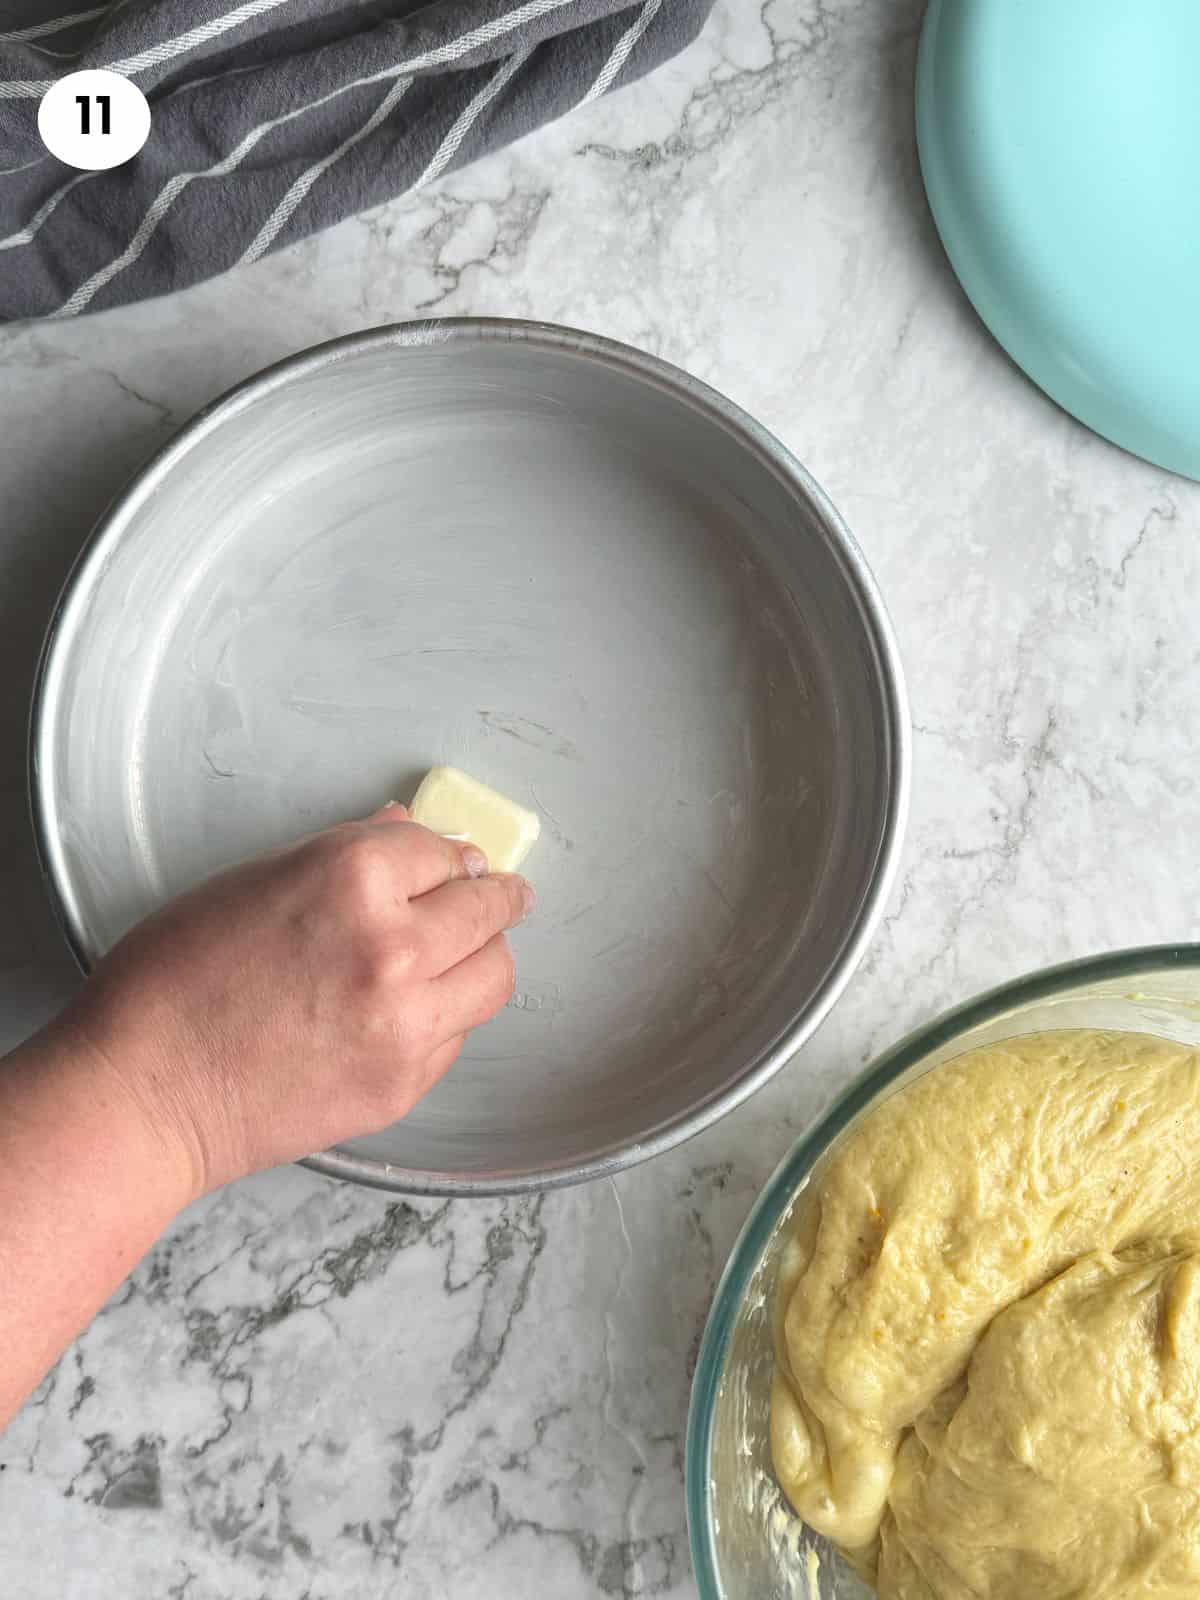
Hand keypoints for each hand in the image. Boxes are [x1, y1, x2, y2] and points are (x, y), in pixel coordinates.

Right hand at [62, 804, 532, 1200]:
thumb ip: (344, 855)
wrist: (143, 1094)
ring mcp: (406, 1022)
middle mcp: (394, 946)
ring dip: (484, 957)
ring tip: (468, 953)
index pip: (441, 849)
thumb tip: (407, 833)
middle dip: (495, 896)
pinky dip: (447, 1016)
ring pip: (494, 975)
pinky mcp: (404, 1083)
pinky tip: (414, 1011)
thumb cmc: (172, 981)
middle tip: (504, 894)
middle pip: (487, 908)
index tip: (458, 860)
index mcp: (352, 878)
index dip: (445, 853)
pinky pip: (458, 1035)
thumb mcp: (252, 882)